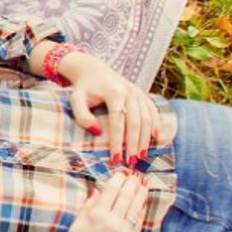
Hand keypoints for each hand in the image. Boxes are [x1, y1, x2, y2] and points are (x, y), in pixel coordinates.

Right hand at [58, 171, 147, 231]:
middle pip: (125, 197)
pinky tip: (143, 204)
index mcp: (95, 215)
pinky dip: (142, 212)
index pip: (110, 192)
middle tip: (136, 175)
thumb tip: (96, 192)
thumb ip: (87, 208)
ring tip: (143, 185)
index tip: (123, 173)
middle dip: (132, 184)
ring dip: (140, 195)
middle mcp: (111, 222)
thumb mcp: (76, 227)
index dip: (118, 180)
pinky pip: (139, 224)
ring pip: (135, 208)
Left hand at [59, 51, 159, 165]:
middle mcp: (130, 92)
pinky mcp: (142, 95)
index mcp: (114, 93)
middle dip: (134, 145)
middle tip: (131, 162)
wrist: (93, 70)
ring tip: (141, 156)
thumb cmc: (83, 88)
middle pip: (136, 123)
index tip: (116, 159)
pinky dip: (156, 125)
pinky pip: (153, 111)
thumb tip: (98, 132)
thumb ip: (82, 116)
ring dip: (146, 139)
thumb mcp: (75, 99)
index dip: (117, 142)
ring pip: (148, 119)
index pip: (117, 123)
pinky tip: (156, 139)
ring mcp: (138, 93)